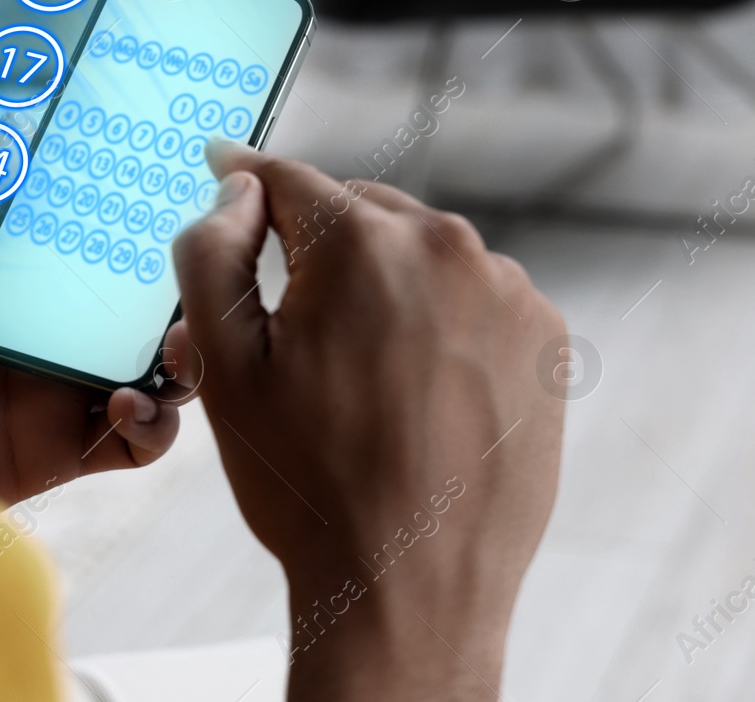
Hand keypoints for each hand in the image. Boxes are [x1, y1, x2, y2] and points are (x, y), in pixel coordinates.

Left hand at [0, 170, 185, 504]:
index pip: (99, 241)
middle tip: (214, 265)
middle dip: (189, 288)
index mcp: (15, 271)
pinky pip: (132, 443)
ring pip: (157, 371)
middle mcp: (46, 328)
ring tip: (176, 339)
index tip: (190, 190)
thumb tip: (15, 127)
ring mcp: (55, 389)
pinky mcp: (54, 449)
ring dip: (185, 354)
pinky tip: (128, 399)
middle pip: (142, 306)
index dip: (146, 220)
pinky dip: (154, 423)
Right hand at [172, 140, 563, 700]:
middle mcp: (446, 247)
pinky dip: (434, 317)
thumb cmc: (309, 482)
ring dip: (379, 282)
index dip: (243, 178)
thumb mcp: (222, 368)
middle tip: (283, 321)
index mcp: (361, 245)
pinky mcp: (544, 336)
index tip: (222, 167)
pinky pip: (469, 295)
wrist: (411, 587)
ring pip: (416, 252)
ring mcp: (507, 291)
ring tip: (354, 369)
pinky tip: (410, 384)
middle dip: (314, 246)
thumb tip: (236, 187)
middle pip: (355, 211)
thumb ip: (210, 253)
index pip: (286, 180)